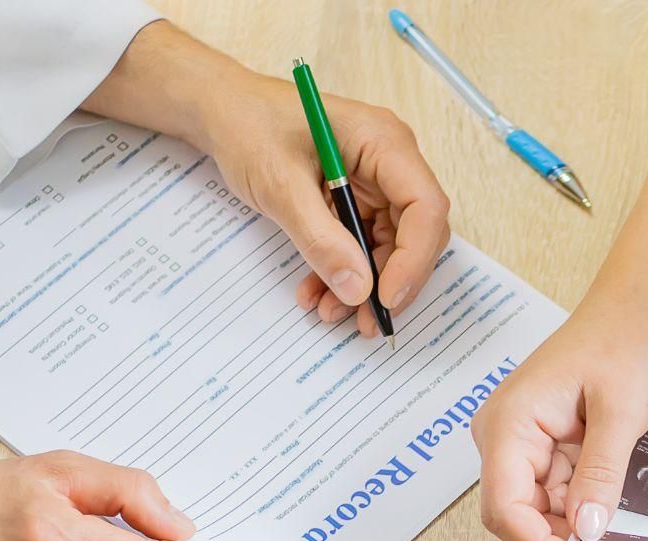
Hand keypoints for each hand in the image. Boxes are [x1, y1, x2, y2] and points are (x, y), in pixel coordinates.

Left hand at [87, 23, 451, 332]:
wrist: (222, 111)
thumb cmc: (249, 126)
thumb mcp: (280, 185)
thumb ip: (321, 238)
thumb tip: (358, 289)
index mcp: (384, 142)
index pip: (424, 206)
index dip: (414, 258)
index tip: (385, 298)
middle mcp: (390, 161)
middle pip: (415, 233)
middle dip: (390, 281)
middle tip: (365, 322)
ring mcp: (376, 181)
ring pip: (390, 246)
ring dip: (364, 284)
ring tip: (329, 310)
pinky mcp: (358, 198)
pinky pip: (363, 244)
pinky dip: (344, 271)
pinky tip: (318, 291)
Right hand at [472, 294, 647, 540]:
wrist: (630, 311)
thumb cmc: (621, 345)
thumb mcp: (620, 413)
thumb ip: (601, 474)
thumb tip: (587, 532)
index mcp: (508, 423)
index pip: (504, 506)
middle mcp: (501, 436)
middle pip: (513, 513)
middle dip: (554, 537)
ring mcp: (517, 442)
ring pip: (533, 508)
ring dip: (568, 523)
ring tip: (612, 528)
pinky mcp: (538, 447)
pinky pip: (549, 492)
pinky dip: (576, 505)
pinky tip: (604, 506)